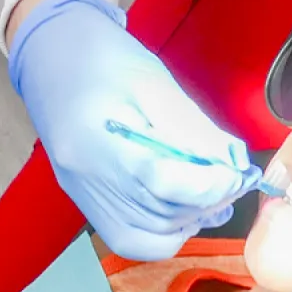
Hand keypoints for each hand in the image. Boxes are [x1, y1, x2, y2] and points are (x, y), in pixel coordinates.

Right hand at [8, 0, 258, 258]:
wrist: (53, 53)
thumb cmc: (103, 57)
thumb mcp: (155, 82)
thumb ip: (194, 128)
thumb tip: (232, 162)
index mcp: (97, 138)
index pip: (161, 182)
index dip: (208, 185)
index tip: (238, 174)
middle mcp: (84, 177)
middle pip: (158, 213)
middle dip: (207, 202)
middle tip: (235, 179)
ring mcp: (81, 194)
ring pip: (148, 235)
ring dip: (190, 219)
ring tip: (214, 193)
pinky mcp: (84, 200)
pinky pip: (129, 238)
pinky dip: (164, 233)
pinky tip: (183, 208)